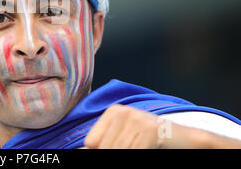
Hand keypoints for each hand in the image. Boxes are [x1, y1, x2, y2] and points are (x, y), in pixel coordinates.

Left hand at [82, 104, 240, 148]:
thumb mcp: (124, 138)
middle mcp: (122, 112)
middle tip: (134, 147)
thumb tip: (80, 150)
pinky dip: (139, 154)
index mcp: (112, 112)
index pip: (91, 142)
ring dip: (128, 153)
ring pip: (117, 150)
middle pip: (103, 148)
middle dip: (114, 153)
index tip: (121, 147)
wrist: (184, 139)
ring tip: (141, 147)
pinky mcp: (148, 130)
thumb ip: (104, 142)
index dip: (101, 151)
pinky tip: (148, 149)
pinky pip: (132, 152)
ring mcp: (136, 119)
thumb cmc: (150, 140)